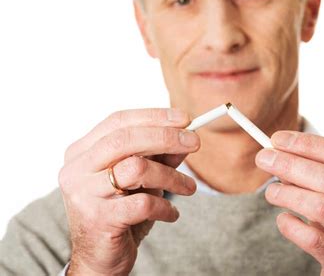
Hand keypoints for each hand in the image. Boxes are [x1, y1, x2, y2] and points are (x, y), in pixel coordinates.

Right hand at [58, 108, 199, 274]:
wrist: (101, 259)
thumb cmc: (121, 212)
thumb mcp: (141, 180)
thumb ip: (159, 157)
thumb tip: (186, 137)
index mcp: (82, 152)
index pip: (118, 121)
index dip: (154, 116)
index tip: (185, 118)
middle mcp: (76, 169)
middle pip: (125, 139)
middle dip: (166, 137)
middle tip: (195, 142)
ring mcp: (84, 194)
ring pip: (137, 169)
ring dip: (172, 176)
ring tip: (189, 188)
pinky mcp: (99, 219)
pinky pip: (143, 203)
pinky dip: (165, 206)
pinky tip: (171, 214)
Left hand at [256, 131, 323, 275]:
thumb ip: (321, 176)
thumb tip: (279, 153)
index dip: (309, 144)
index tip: (278, 138)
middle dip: (291, 164)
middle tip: (263, 158)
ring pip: (322, 206)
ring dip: (288, 193)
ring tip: (270, 192)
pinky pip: (312, 239)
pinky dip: (291, 225)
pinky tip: (283, 220)